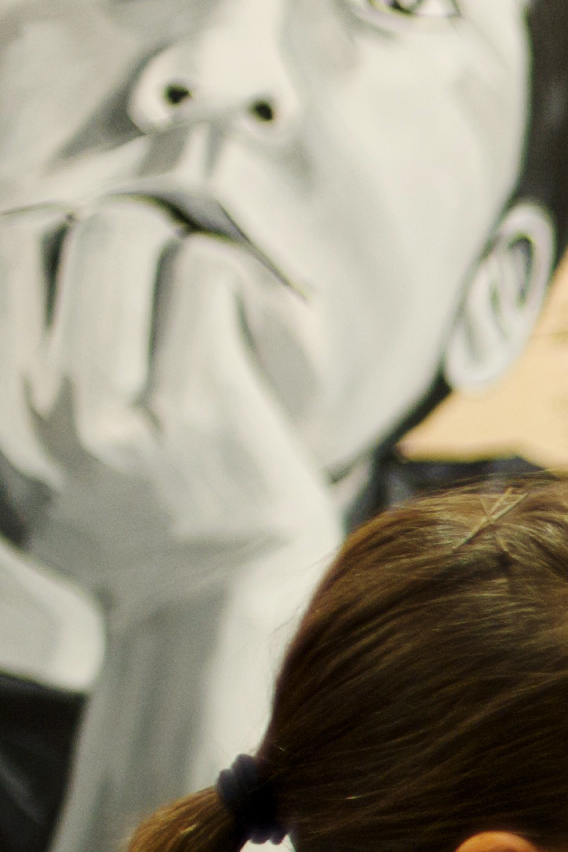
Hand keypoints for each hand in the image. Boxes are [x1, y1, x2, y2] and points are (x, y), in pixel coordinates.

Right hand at [0, 197, 339, 612]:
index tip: (110, 266)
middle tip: (171, 272)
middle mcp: (31, 414)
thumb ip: (16, 398)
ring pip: (127, 237)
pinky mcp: (196, 410)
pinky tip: (257, 318)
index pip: (1, 255)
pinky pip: (204, 274)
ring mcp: (108, 413)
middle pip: (61, 232)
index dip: (59, 236)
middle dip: (127, 234)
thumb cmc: (135, 534)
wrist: (212, 619)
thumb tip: (23, 251)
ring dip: (180, 248)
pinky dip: (237, 277)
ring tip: (211, 293)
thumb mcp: (35, 473)